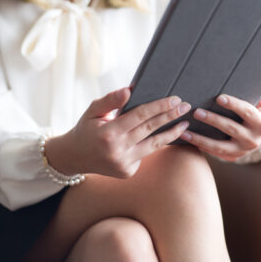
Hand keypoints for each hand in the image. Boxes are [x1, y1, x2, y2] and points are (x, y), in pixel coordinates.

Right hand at [45, 87, 190, 177]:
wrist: (74, 157)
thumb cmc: (85, 129)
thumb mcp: (92, 111)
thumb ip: (110, 100)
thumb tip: (130, 89)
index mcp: (108, 132)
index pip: (140, 116)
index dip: (159, 107)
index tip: (175, 99)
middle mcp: (117, 150)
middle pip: (150, 129)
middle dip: (170, 117)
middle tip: (186, 107)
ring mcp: (124, 164)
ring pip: (154, 145)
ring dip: (171, 133)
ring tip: (185, 123)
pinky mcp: (128, 172)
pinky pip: (145, 154)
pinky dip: (154, 144)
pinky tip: (164, 135)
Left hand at [180, 83, 260, 161]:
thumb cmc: (260, 113)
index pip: (247, 111)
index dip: (233, 104)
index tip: (219, 97)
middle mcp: (255, 140)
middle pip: (231, 128)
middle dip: (213, 120)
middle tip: (197, 112)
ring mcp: (243, 151)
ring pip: (220, 146)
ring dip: (201, 139)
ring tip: (185, 131)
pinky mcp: (234, 157)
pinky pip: (216, 153)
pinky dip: (202, 147)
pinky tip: (189, 140)